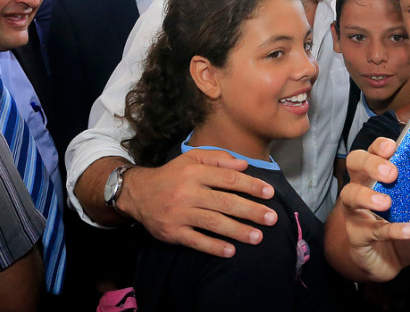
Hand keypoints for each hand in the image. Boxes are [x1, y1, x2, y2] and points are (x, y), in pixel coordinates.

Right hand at [118, 149, 277, 257]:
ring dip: (237, 231)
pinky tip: (231, 251)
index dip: (250, 186)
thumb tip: (244, 165)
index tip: (269, 193)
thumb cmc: (173, 175)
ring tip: (258, 237)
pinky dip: (213, 246)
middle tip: (271, 218)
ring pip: (213, 223)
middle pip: (224, 202)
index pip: (228, 179)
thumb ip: (218, 159)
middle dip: (250, 211)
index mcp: (195, 173)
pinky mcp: (172, 232)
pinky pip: (196, 241)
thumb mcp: (192, 159)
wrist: (138, 194)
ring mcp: (180, 213)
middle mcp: (188, 192)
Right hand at [337, 137, 409, 281]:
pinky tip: (409, 230)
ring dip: (368, 196)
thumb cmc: (402, 226)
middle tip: (392, 172)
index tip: (393, 145)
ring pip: (350, 194)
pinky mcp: (357, 236)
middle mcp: (363, 186)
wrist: (385, 262)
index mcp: (379, 174)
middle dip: (372, 163)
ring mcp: (356, 211)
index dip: (381, 145)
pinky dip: (391, 230)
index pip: (374, 150)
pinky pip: (369, 230)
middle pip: (356, 163)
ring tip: (386, 202)